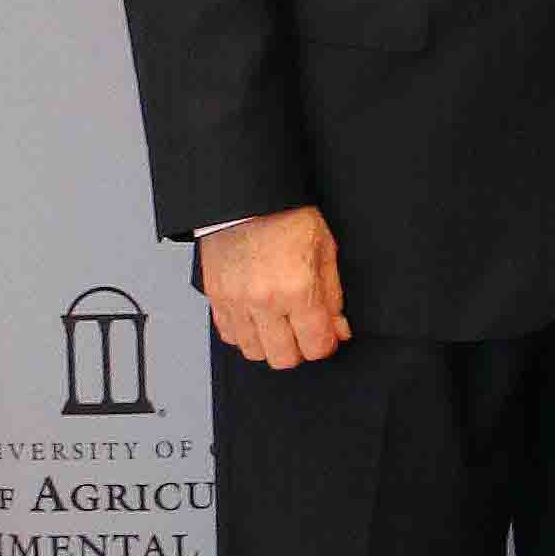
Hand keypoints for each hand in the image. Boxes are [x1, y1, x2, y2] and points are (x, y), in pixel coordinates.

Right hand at [199, 205, 346, 370]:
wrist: (246, 197)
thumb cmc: (286, 216)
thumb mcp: (325, 251)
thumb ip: (333, 297)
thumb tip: (338, 329)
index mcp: (298, 288)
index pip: (316, 346)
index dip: (327, 343)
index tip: (328, 334)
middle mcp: (264, 300)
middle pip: (284, 358)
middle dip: (300, 349)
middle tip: (304, 330)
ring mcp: (236, 301)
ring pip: (254, 352)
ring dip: (270, 344)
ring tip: (280, 324)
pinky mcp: (216, 297)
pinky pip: (229, 335)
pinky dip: (245, 333)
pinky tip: (257, 317)